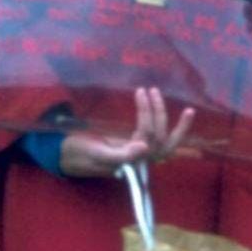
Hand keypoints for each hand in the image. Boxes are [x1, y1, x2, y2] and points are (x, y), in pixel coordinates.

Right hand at [57, 89, 196, 175]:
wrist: (69, 156)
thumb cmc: (81, 153)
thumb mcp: (98, 154)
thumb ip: (120, 155)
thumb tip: (145, 147)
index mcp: (132, 160)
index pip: (147, 133)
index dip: (147, 111)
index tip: (140, 91)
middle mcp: (141, 159)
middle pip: (160, 137)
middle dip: (159, 112)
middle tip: (153, 89)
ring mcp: (142, 155)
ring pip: (166, 141)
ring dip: (176, 124)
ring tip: (173, 104)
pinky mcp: (140, 150)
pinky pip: (164, 144)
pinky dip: (177, 135)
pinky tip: (182, 120)